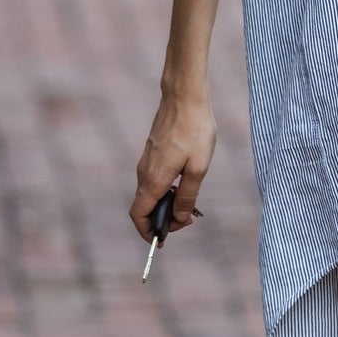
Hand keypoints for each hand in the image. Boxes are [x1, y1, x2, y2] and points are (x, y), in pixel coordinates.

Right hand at [130, 92, 216, 238]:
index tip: (163, 240)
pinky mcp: (152, 152)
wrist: (184, 96)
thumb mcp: (198, 168)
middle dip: (162, 220)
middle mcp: (144, 172)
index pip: (138, 215)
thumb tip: (179, 219)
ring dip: (166, 205)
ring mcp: (146, 161)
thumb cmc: (195, 130)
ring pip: (150, 193)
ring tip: (190, 204)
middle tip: (188, 219)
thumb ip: (188, 196)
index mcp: (153, 179)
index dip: (148, 232)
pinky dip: (166, 190)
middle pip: (144, 207)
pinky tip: (186, 183)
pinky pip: (154, 180)